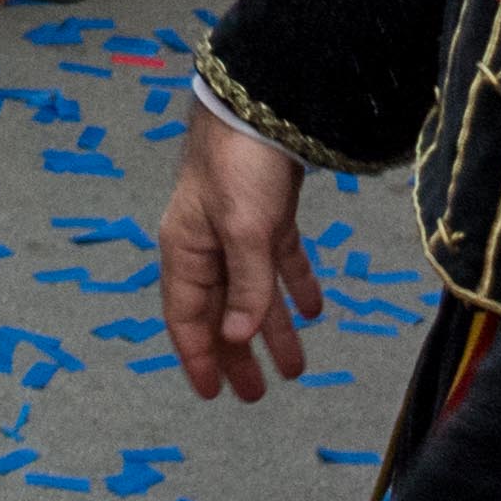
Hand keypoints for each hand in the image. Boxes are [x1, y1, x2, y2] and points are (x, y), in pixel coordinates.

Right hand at [158, 101, 330, 400]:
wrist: (259, 104)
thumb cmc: (238, 165)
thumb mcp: (244, 230)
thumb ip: (246, 286)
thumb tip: (237, 338)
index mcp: (186, 251)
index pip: (186, 317)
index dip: (198, 357)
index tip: (214, 395)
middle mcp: (208, 247)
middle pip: (221, 312)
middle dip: (238, 354)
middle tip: (256, 395)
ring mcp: (239, 232)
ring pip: (253, 293)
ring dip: (273, 330)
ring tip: (294, 369)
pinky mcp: (268, 217)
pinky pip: (279, 263)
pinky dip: (294, 287)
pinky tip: (314, 310)